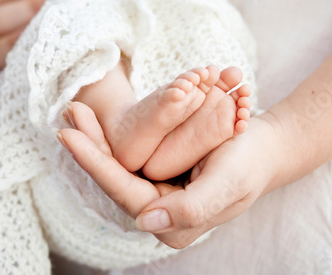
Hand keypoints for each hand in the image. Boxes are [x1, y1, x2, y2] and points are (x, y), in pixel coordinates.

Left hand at [58, 102, 284, 248]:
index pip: (125, 192)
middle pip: (114, 177)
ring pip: (117, 165)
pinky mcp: (159, 173)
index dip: (95, 164)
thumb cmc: (249, 165)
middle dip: (89, 146)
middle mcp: (159, 210)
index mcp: (173, 221)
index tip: (68, 136)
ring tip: (74, 111)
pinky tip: (95, 118)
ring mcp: (157, 191)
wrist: (263, 148)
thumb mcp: (227, 184)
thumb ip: (191, 209)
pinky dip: (111, 135)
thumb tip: (144, 221)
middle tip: (68, 114)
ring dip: (95, 138)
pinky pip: (128, 154)